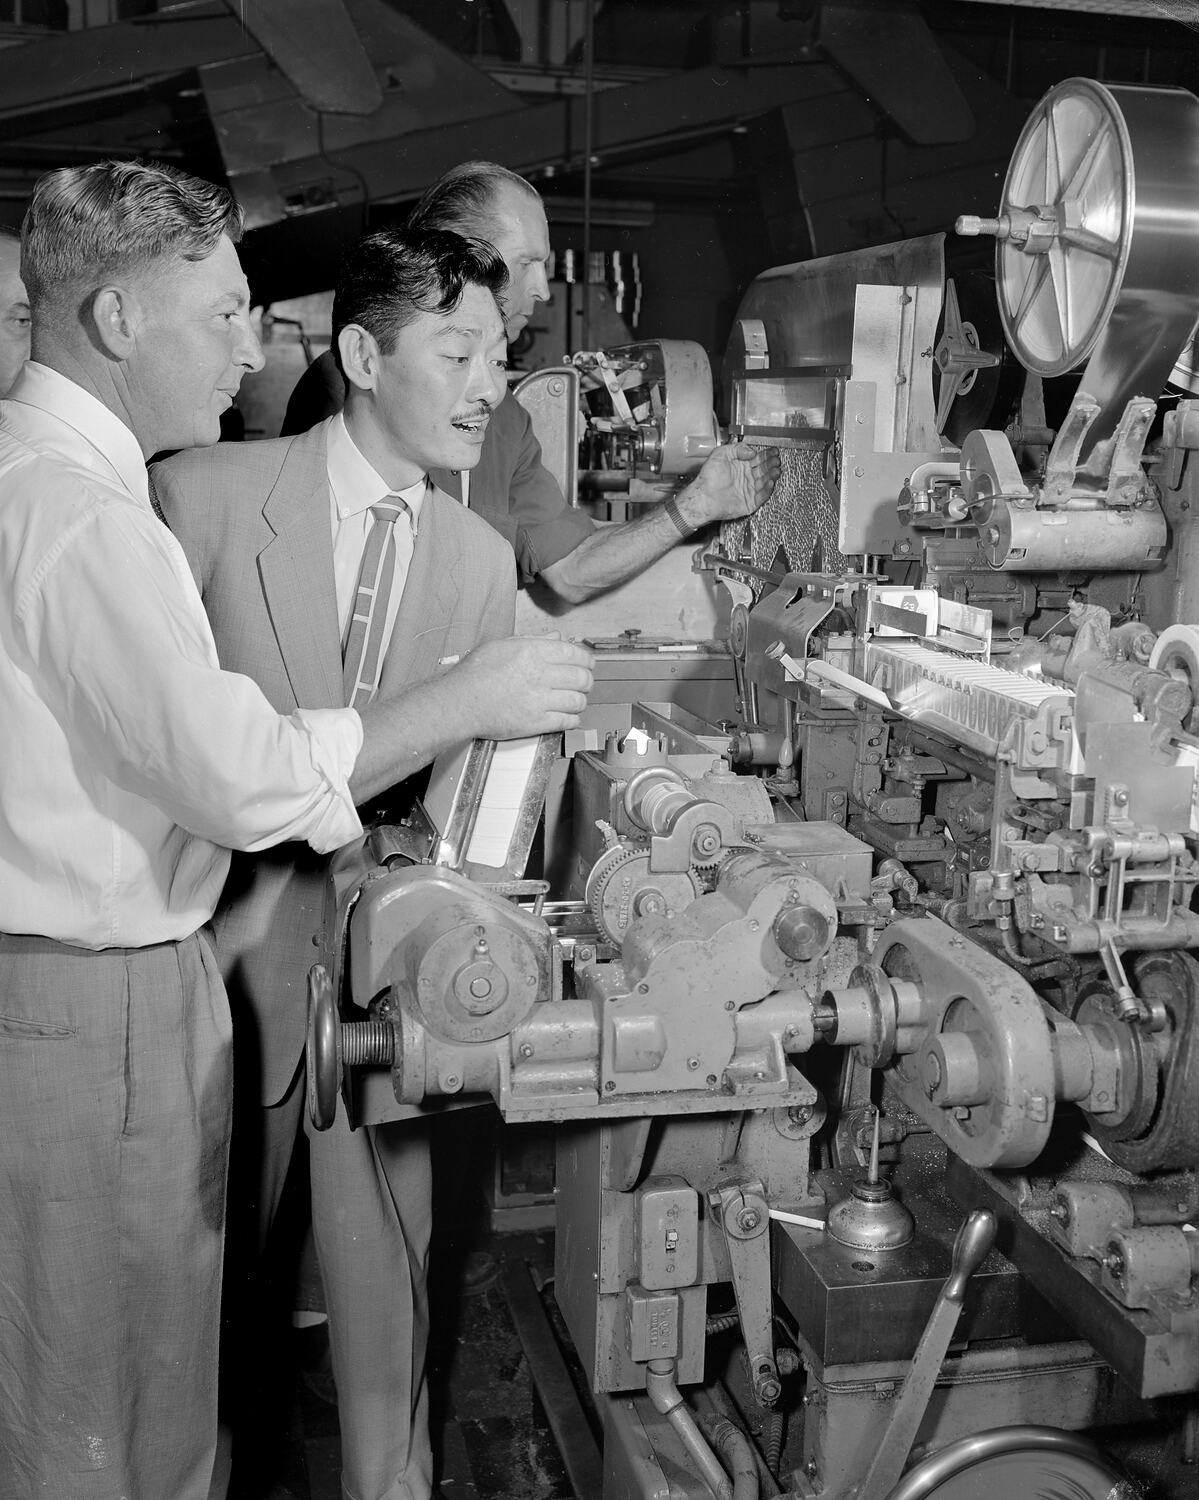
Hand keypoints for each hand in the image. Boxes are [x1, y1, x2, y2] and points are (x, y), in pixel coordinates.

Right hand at [453, 635, 594, 736]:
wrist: (459, 702)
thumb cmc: (475, 673)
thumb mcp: (502, 645)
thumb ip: (533, 641)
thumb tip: (557, 637)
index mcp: (533, 652)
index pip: (575, 654)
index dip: (587, 660)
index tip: (588, 664)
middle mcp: (539, 674)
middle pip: (582, 678)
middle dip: (587, 681)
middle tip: (585, 683)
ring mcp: (539, 700)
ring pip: (578, 701)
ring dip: (581, 701)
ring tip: (576, 700)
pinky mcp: (535, 723)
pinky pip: (566, 721)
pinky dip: (573, 719)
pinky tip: (569, 716)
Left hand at [682, 442, 781, 525]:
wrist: (703, 496)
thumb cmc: (708, 477)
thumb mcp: (720, 453)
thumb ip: (737, 448)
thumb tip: (752, 452)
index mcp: (741, 465)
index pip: (758, 458)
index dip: (767, 454)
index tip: (774, 451)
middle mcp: (746, 477)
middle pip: (764, 469)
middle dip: (772, 464)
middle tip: (777, 460)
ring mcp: (748, 490)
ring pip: (765, 482)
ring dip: (772, 475)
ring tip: (776, 469)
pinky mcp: (749, 503)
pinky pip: (762, 496)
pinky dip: (767, 490)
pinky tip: (771, 482)